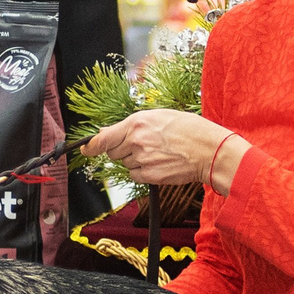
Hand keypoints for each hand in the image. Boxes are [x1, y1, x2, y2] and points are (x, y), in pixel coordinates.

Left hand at [83, 110, 240, 191]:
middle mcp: (136, 141)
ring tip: (157, 153)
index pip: (103, 138)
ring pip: (125, 164)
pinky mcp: (150, 175)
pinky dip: (142, 172)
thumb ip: (132, 125)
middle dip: (121, 150)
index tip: (85, 149)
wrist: (209, 150)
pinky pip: (135, 176)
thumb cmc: (190, 130)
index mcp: (137, 123)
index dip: (90, 146)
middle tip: (141, 146)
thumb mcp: (160, 116)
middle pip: (113, 153)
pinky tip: (159, 164)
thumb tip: (107, 132)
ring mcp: (142, 160)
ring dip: (135, 161)